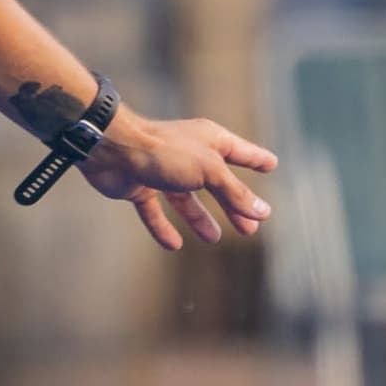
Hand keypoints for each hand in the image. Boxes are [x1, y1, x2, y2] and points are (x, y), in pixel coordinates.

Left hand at [81, 114, 276, 250]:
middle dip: (233, 205)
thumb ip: (235, 193)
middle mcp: (188, 154)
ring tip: (214, 238)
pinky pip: (154, 212)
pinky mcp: (140, 187)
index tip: (271, 164)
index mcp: (210, 141)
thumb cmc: (166, 152)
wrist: (114, 150)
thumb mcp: (210, 172)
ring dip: (200, 218)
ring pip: (186, 199)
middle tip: (251, 227)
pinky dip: (163, 228)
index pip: (241, 152)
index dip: (256, 159)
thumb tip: (262, 212)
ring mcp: (163, 171)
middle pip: (217, 184)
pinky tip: (173, 245)